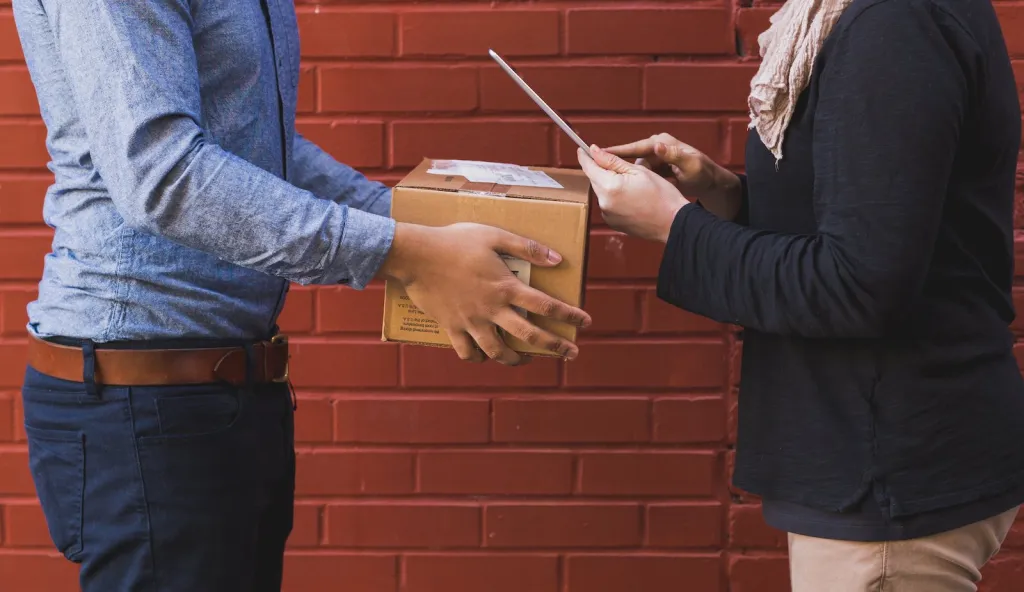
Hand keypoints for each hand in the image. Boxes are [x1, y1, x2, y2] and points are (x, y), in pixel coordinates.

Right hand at [378, 222, 591, 364]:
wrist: (416, 255)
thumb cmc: (455, 241)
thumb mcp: (494, 235)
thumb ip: (526, 248)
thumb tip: (556, 259)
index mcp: (506, 287)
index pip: (546, 306)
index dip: (569, 316)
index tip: (584, 322)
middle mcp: (492, 309)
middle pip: (530, 335)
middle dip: (555, 347)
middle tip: (571, 353)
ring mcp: (471, 321)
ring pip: (498, 351)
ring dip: (516, 359)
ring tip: (525, 359)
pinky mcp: (452, 327)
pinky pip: (466, 351)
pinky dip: (476, 357)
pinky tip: (483, 356)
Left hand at [577, 145, 688, 242]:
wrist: (673, 223)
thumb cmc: (662, 195)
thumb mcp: (638, 171)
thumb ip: (612, 161)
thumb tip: (594, 151)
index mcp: (609, 187)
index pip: (589, 167)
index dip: (585, 157)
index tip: (582, 149)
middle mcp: (604, 203)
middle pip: (595, 180)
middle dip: (602, 171)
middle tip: (620, 166)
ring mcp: (607, 215)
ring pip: (602, 192)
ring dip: (610, 185)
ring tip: (632, 185)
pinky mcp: (612, 223)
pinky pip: (608, 205)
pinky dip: (615, 198)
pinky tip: (631, 198)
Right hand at [605, 133, 741, 220]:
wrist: (711, 183)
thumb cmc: (703, 173)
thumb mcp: (691, 166)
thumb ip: (674, 156)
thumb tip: (658, 145)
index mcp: (662, 143)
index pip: (634, 148)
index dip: (616, 152)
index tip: (597, 154)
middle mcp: (656, 148)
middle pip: (631, 159)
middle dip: (621, 169)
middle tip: (607, 179)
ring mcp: (655, 158)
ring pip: (635, 169)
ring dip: (631, 179)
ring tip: (625, 190)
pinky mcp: (655, 168)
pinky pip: (641, 175)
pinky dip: (638, 183)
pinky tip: (634, 192)